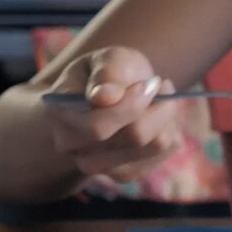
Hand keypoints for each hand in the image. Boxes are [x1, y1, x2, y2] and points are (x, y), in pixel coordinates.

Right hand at [43, 46, 181, 183]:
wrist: (110, 93)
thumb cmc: (108, 72)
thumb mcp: (109, 58)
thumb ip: (107, 72)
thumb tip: (103, 97)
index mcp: (60, 114)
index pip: (98, 127)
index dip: (132, 104)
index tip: (150, 82)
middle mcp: (73, 147)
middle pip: (134, 137)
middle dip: (159, 106)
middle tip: (159, 83)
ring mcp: (98, 165)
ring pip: (155, 145)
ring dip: (168, 115)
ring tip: (158, 97)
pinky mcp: (127, 173)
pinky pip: (167, 150)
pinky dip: (171, 128)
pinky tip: (157, 116)